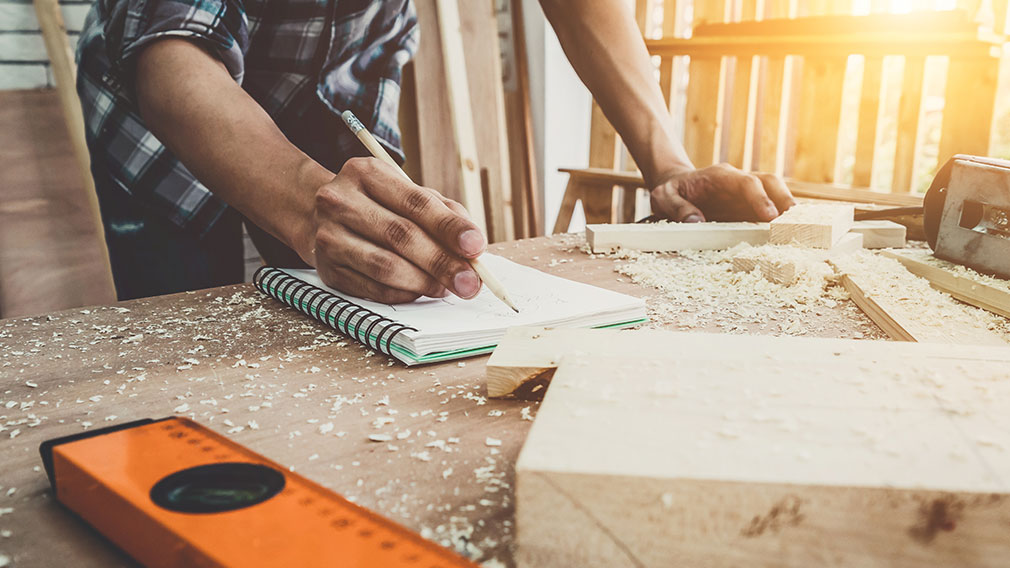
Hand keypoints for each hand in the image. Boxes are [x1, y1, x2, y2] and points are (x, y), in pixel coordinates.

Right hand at [304, 157, 485, 302]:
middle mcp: (341, 201)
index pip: (415, 202)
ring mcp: (329, 236)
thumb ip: (442, 211)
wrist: (315, 215)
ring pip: (385, 266)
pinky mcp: (328, 269)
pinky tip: (422, 291)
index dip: (449, 227)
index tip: (475, 246)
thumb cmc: (375, 203)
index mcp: (366, 173)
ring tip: (447, 288)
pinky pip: (373, 289)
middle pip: (400, 236)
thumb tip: (472, 245)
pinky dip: (404, 294)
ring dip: (424, 282)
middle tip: (469, 282)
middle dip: (442, 262)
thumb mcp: (404, 192)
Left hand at [649, 163, 795, 222]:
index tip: (769, 216)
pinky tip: (789, 235)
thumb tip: (695, 222)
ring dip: (787, 210)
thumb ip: (677, 207)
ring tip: (799, 230)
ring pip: (775, 193)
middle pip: (769, 181)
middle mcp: (738, 181)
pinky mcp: (749, 206)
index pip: (746, 182)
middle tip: (794, 222)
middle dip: (784, 199)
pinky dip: (781, 220)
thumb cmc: (670, 192)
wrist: (675, 187)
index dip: (759, 198)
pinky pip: (771, 209)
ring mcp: (747, 194)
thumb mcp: (663, 197)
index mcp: (720, 176)